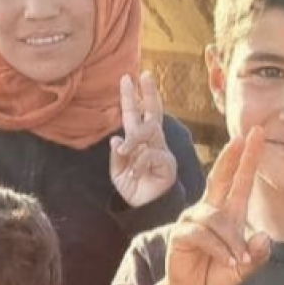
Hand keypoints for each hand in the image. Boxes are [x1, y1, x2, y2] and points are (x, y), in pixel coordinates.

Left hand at [109, 72, 178, 207]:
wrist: (145, 210)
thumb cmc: (133, 190)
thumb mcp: (118, 172)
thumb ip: (117, 156)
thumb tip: (116, 138)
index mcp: (139, 142)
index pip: (136, 114)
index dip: (132, 97)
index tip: (129, 77)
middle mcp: (152, 142)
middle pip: (152, 112)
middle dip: (147, 93)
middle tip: (143, 74)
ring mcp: (161, 151)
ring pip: (148, 131)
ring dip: (134, 140)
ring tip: (126, 151)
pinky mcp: (167, 163)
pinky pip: (149, 154)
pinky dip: (139, 162)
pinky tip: (136, 172)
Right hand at [162, 127, 270, 284]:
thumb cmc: (218, 273)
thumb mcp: (245, 267)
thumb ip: (258, 255)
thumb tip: (264, 238)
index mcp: (228, 212)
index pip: (239, 179)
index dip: (248, 157)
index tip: (256, 134)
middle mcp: (210, 210)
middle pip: (220, 177)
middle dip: (232, 157)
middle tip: (243, 136)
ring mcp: (193, 219)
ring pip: (218, 220)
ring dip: (232, 242)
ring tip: (238, 261)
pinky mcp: (181, 233)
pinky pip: (204, 236)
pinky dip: (220, 250)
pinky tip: (228, 261)